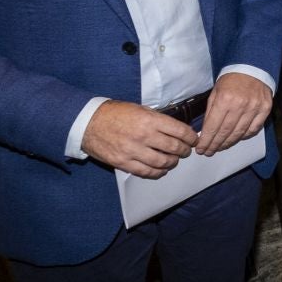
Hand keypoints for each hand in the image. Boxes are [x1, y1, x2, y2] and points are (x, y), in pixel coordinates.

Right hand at [82, 99, 198, 177]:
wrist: (88, 123)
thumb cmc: (114, 114)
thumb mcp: (139, 109)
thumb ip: (157, 119)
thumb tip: (176, 129)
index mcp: (149, 120)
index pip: (179, 131)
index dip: (191, 137)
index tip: (193, 139)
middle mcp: (143, 136)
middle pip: (174, 148)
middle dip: (184, 151)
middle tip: (186, 151)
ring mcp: (133, 151)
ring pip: (163, 162)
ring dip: (172, 163)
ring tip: (174, 160)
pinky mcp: (124, 163)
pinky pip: (147, 172)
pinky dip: (158, 172)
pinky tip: (161, 169)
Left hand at [195, 72, 272, 155]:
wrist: (252, 69)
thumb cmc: (231, 80)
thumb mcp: (215, 92)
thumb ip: (210, 111)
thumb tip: (206, 131)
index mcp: (224, 99)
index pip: (213, 126)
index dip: (206, 140)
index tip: (201, 148)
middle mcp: (240, 105)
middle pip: (226, 132)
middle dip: (215, 145)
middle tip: (208, 152)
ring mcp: (254, 108)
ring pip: (239, 133)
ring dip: (228, 143)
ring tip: (220, 148)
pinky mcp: (265, 110)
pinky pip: (253, 129)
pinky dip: (244, 136)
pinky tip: (236, 139)